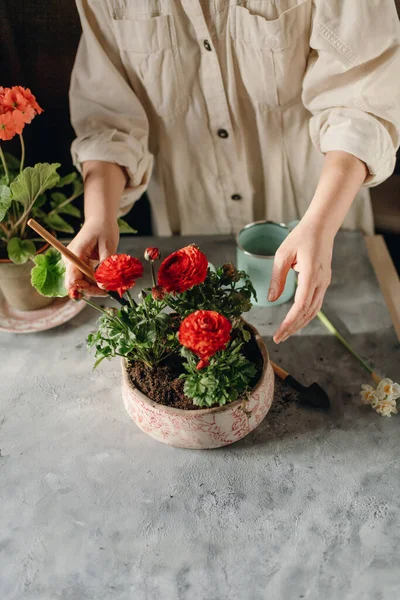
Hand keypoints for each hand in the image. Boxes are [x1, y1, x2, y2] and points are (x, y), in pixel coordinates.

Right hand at [64, 218, 119, 295]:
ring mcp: (73, 262)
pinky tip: (105, 279)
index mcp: (75, 254)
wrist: (100, 219)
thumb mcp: (108, 245)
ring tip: (110, 284)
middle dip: (93, 289)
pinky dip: (95, 280)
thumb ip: (105, 266)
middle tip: (110, 289)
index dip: (87, 288)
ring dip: (95, 286)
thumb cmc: (104, 228)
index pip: (73, 279)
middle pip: (76, 284)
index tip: (103, 290)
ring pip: (81, 282)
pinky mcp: (78, 263)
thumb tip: (103, 285)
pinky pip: (84, 277)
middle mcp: (70, 260)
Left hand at [268, 218, 333, 342]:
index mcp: (311, 275)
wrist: (321, 227)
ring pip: (313, 310)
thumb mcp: (282, 255)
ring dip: (300, 324)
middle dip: (293, 328)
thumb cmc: (300, 237)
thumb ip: (277, 278)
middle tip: (279, 339)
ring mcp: (324, 283)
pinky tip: (295, 321)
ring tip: (285, 334)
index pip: (300, 305)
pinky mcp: (324, 282)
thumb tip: (270, 300)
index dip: (290, 322)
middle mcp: (321, 282)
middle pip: (308, 312)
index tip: (279, 333)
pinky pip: (315, 303)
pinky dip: (305, 315)